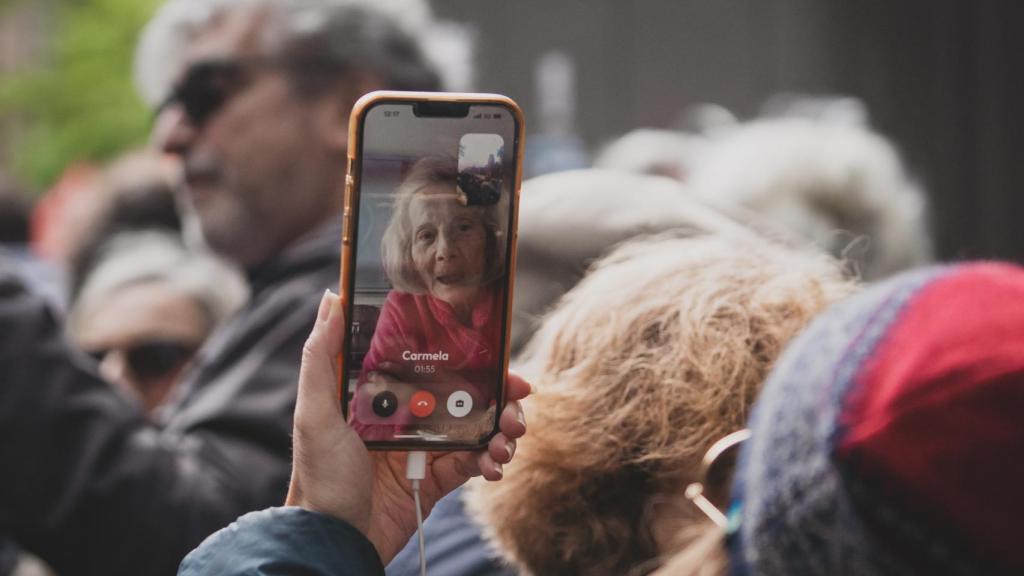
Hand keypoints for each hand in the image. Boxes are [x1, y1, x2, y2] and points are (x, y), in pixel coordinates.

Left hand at [285, 290, 529, 563]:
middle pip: (463, 393)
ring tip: (509, 439)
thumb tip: (331, 298)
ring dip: (502, 428)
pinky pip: (472, 463)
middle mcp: (407, 416)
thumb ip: (321, 357)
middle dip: (498, 393)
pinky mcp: (435, 480)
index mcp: (383, 394)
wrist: (333, 541)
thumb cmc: (318, 478)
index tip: (496, 350)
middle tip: (518, 398)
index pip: (432, 363)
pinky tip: (494, 465)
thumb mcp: (313, 413)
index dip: (467, 354)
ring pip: (476, 427)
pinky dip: (491, 462)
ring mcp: (424, 448)